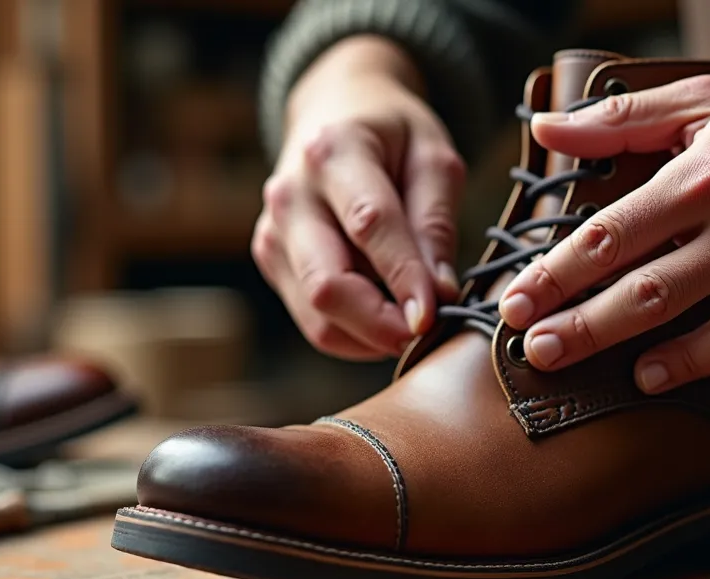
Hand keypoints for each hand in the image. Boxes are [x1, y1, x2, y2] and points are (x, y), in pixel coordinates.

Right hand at [253, 36, 463, 359]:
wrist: (334, 112)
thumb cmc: (392, 136)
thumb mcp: (433, 158)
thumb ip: (436, 224)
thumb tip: (438, 295)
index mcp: (333, 151)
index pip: (369, 225)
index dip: (403, 277)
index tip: (434, 316)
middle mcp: (291, 195)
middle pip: (327, 283)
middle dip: (380, 324)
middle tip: (428, 334)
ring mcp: (273, 232)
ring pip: (317, 316)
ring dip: (370, 336)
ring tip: (412, 323)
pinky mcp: (271, 261)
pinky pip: (313, 321)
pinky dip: (355, 334)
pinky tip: (386, 316)